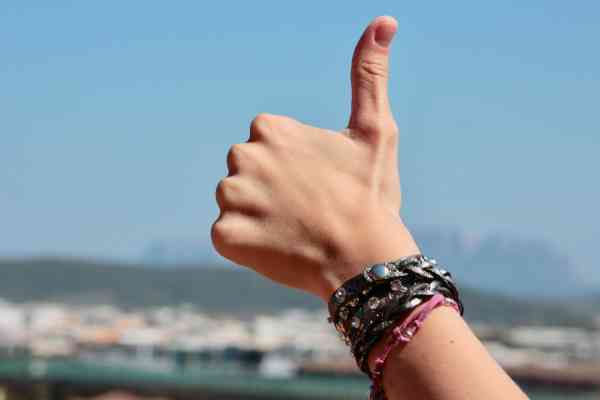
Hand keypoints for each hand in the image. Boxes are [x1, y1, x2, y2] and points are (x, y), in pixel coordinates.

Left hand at [211, 16, 418, 300]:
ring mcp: (231, 198)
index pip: (266, 145)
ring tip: (293, 230)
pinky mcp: (224, 236)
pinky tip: (277, 248)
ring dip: (257, 217)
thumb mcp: (374, 131)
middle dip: (269, 189)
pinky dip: (247, 245)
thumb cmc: (370, 196)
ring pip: (235, 204)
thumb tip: (384, 20)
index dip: (292, 167)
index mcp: (270, 128)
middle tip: (305, 209)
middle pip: (246, 173)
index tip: (316, 184)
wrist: (365, 260)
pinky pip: (227, 236)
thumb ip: (369, 75)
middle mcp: (242, 156)